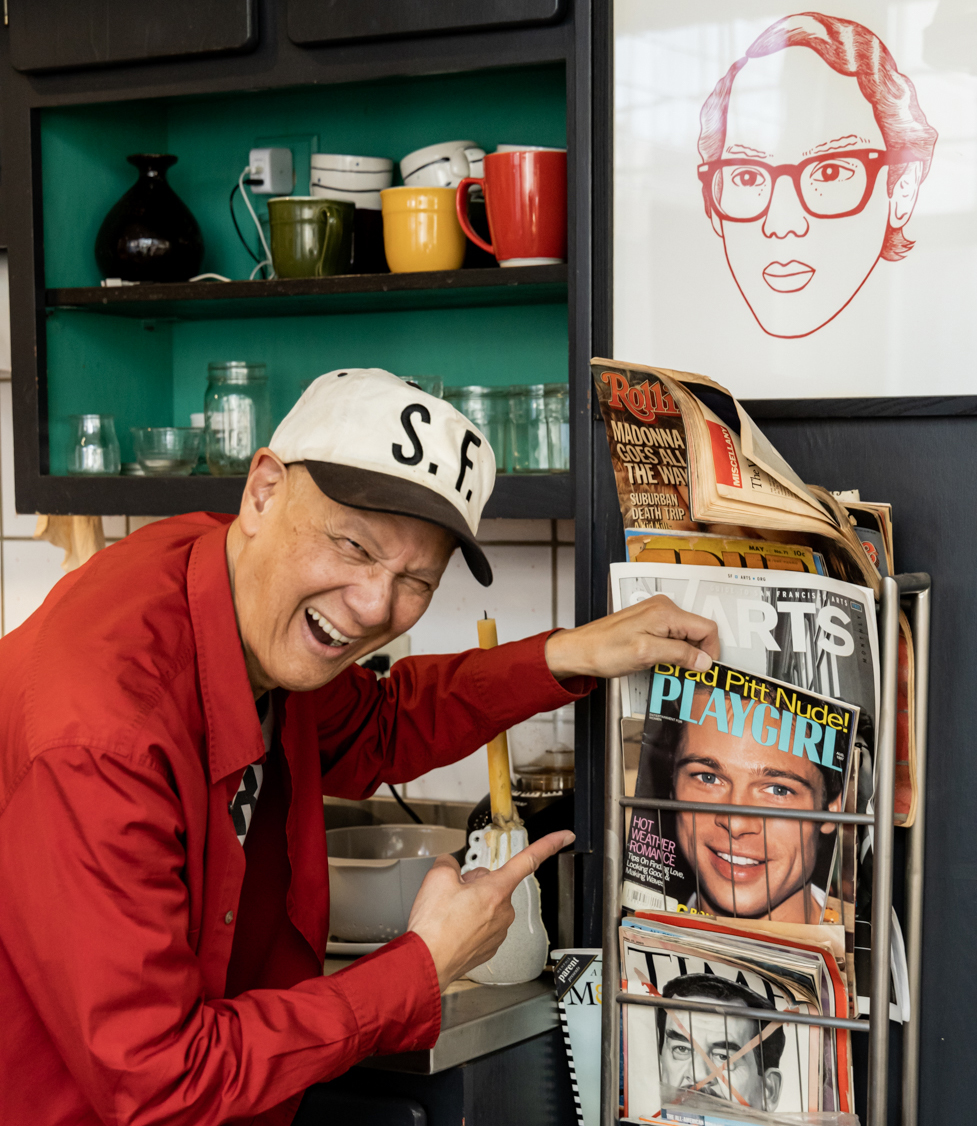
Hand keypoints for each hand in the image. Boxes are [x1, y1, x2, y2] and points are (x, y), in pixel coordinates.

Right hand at [407, 830, 573, 990]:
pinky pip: (482, 924)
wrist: (425, 964)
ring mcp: (498, 932)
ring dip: (470, 904)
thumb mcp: (436, 878)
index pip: (529, 859)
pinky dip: (468, 923)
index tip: (565, 836)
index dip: (549, 844)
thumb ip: (449, 863)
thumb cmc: (434, 927)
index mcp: (497, 890)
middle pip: (494, 883)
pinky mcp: (489, 947)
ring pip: (487, 904)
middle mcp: (504, 912)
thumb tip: (450, 867)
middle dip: (475, 884)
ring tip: (448, 916)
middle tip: (451, 896)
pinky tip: (452, 928)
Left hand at [544, 593, 719, 680]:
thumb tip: (705, 660)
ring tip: (667, 668)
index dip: (710, 651)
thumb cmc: (605, 650)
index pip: (707, 628)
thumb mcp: (647, 654)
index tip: (703, 670)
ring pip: (685, 636)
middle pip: (697, 632)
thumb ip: (679, 654)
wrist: (580, 650)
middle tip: (683, 673)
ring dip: (682, 655)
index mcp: (666, 612)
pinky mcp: (649, 623)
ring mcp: (656, 614)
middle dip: (695, 654)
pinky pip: (672, 637)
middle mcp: (664, 608)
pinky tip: (659, 662)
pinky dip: (671, 652)